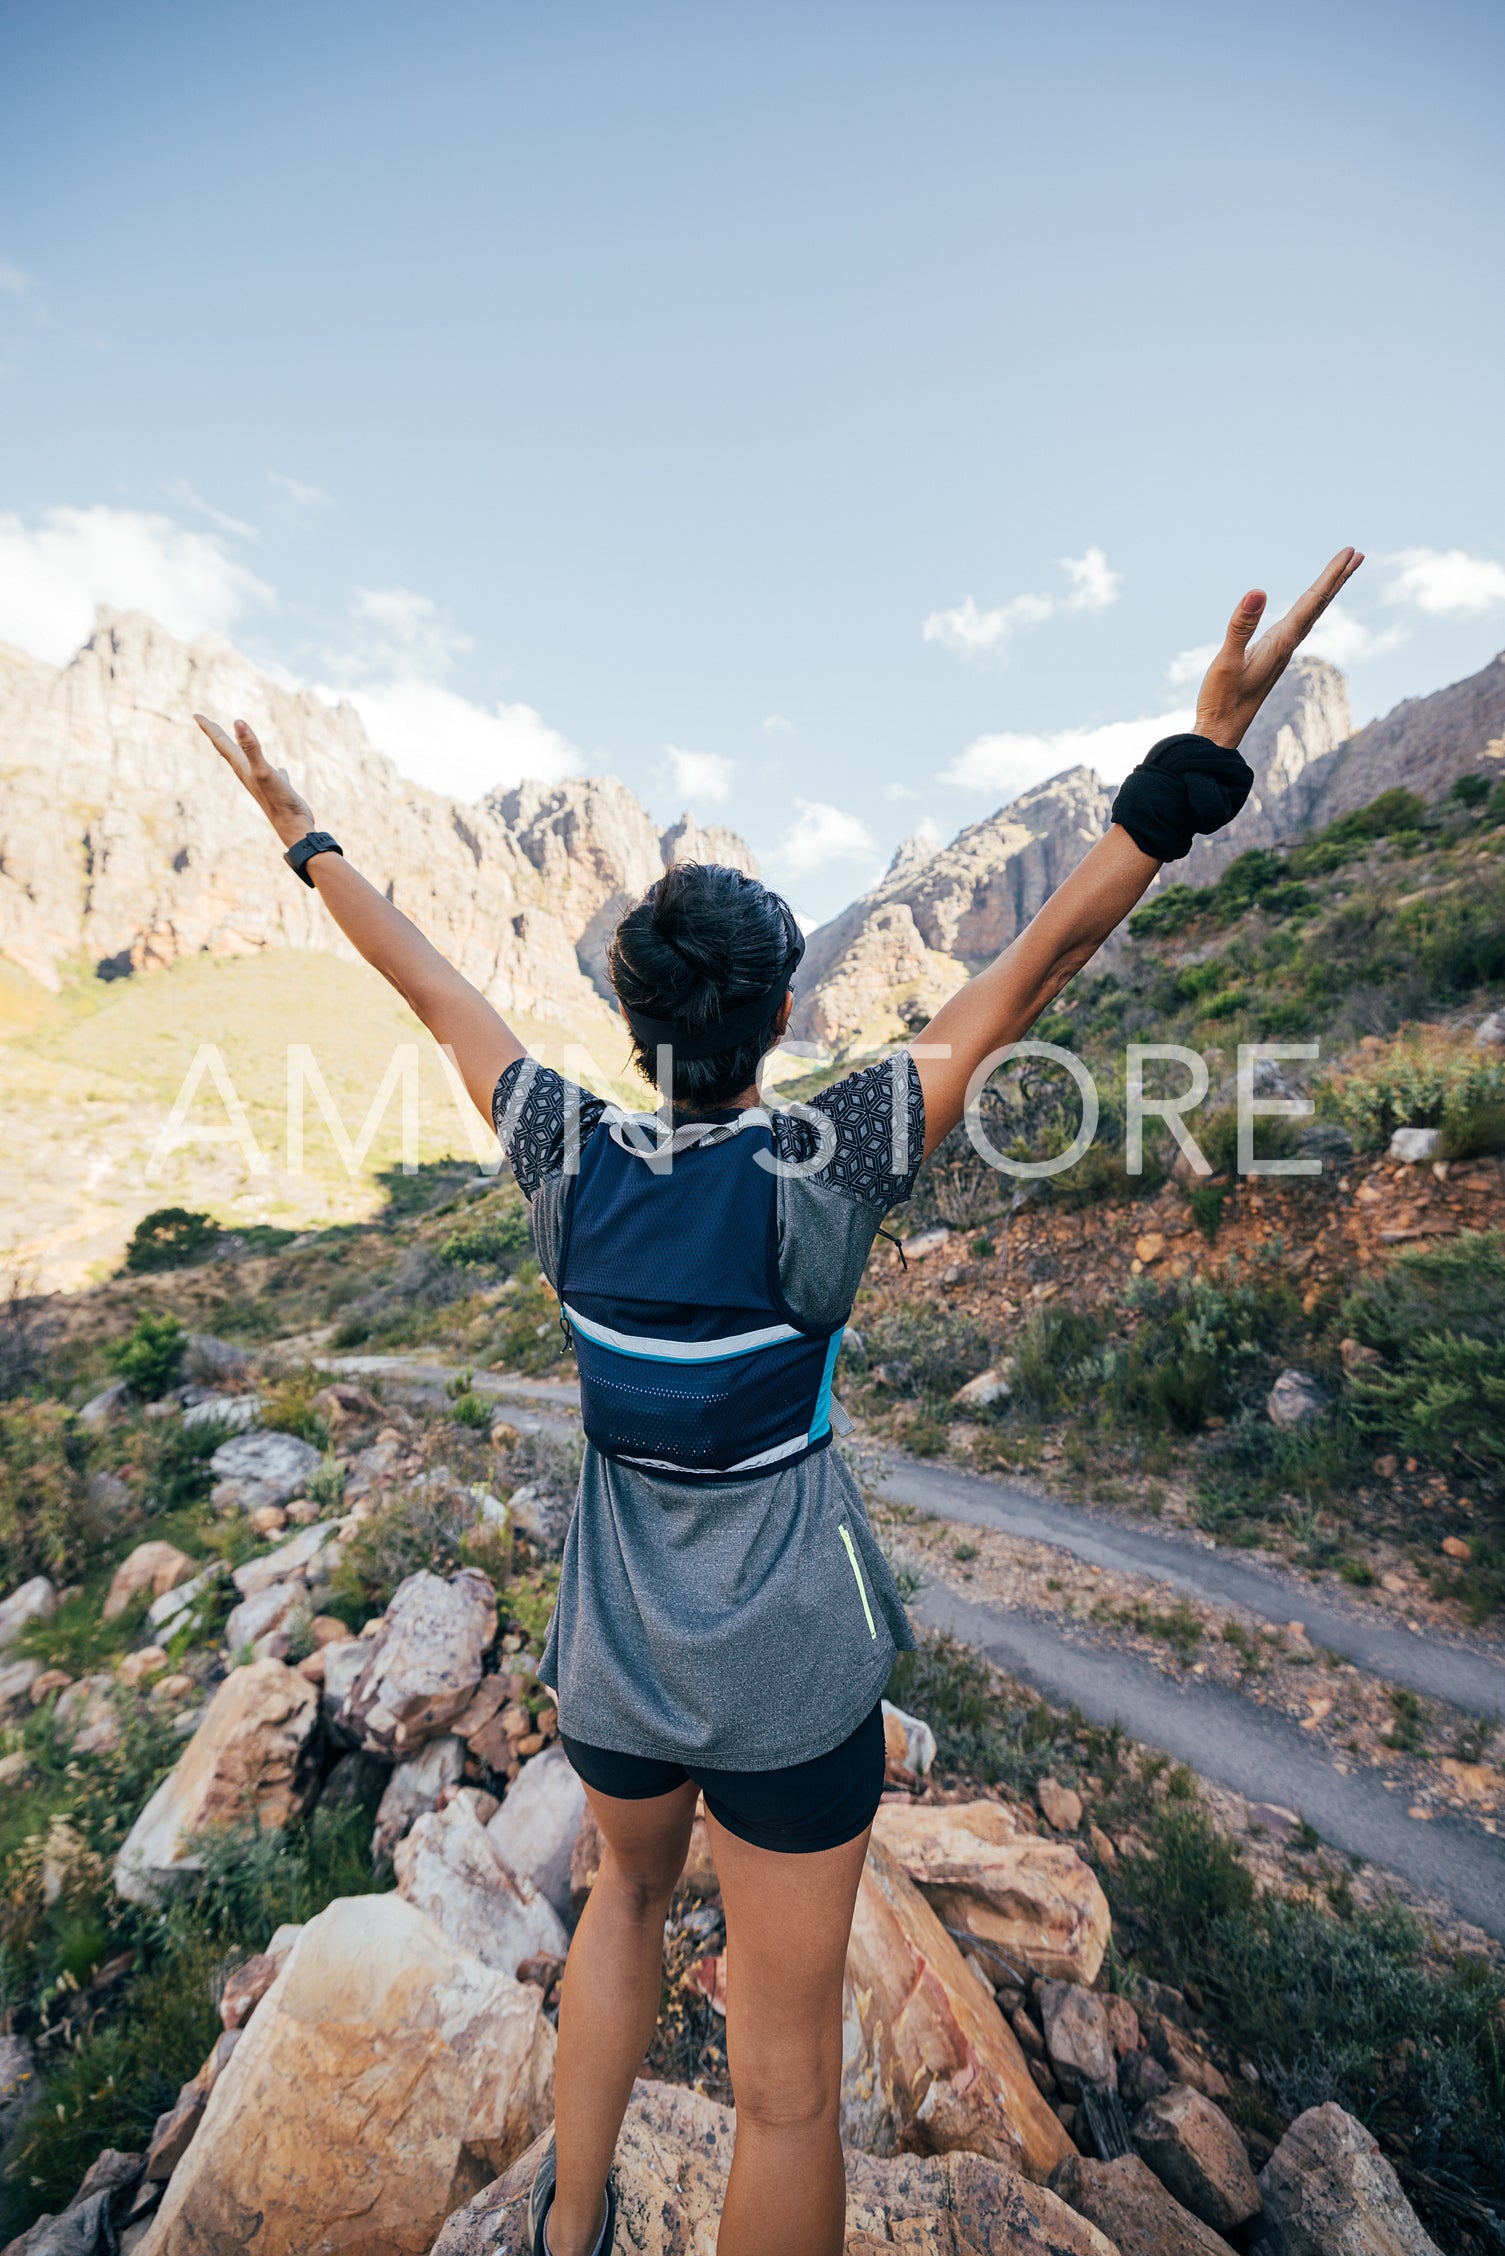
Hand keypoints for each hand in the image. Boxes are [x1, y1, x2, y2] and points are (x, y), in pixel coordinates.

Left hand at [194, 715, 317, 848]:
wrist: (293, 827)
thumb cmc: (277, 800)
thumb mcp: (262, 770)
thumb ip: (250, 747)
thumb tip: (237, 721)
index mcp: (242, 768)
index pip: (221, 743)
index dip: (209, 728)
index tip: (196, 715)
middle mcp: (248, 774)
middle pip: (228, 751)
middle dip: (217, 735)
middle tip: (205, 721)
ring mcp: (261, 782)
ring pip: (246, 761)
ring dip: (239, 749)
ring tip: (235, 741)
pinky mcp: (277, 789)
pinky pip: (272, 774)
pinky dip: (272, 769)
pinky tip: (282, 769)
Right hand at [1194, 547, 1363, 747]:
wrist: (1221, 733)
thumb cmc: (1221, 700)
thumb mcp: (1226, 660)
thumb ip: (1241, 626)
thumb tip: (1258, 592)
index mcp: (1281, 642)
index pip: (1312, 602)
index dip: (1331, 575)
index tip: (1351, 552)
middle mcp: (1287, 646)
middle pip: (1318, 606)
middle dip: (1337, 579)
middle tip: (1358, 554)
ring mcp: (1280, 652)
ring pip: (1310, 615)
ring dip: (1325, 592)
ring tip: (1339, 574)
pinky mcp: (1271, 658)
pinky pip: (1297, 625)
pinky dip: (1307, 609)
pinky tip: (1306, 609)